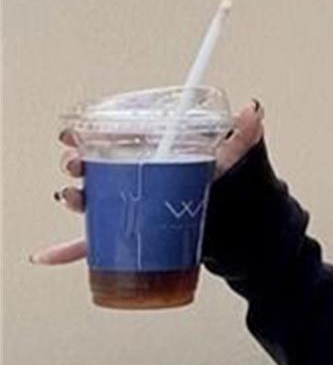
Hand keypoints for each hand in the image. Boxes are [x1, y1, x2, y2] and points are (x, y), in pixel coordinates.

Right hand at [30, 100, 266, 266]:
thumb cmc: (239, 191)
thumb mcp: (240, 162)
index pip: (115, 139)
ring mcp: (136, 207)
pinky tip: (48, 256)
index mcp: (157, 156)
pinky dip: (70, 251)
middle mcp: (140, 178)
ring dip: (76, 197)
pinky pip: (98, 243)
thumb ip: (242, 137)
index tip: (74, 133)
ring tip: (73, 197)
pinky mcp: (136, 235)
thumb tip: (251, 108)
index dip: (90, 134)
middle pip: (97, 167)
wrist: (248, 231)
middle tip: (75, 163)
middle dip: (79, 163)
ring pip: (94, 201)